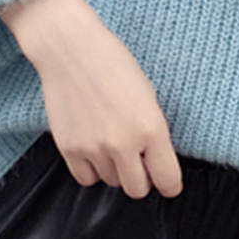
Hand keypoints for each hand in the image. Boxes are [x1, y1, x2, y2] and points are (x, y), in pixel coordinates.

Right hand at [0, 0, 182, 198]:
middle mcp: (123, 143)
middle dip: (141, 178)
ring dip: (115, 170)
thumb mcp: (148, 96)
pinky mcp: (69, 148)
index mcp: (151, 128)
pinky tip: (94, 149)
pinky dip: (92, 169)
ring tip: (111, 142)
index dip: (169, 185)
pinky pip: (86, 178)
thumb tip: (155, 162)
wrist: (71, 49)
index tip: (166, 183)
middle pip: (137, 189)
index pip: (167, 180)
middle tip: (137, 161)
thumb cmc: (113, 64)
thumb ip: (154, 133)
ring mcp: (94, 148)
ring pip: (111, 183)